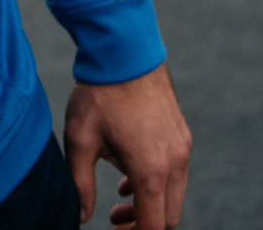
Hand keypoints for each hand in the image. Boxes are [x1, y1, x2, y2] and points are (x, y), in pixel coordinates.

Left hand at [64, 63, 190, 228]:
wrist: (125, 51)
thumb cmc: (99, 94)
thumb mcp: (80, 141)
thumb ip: (80, 184)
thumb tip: (80, 216)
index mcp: (150, 170)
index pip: (153, 225)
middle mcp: (174, 163)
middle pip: (169, 216)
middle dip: (143, 223)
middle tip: (114, 220)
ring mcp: (182, 148)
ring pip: (174, 194)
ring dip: (150, 203)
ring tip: (118, 198)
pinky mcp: (182, 135)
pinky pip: (176, 172)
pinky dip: (157, 183)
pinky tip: (128, 175)